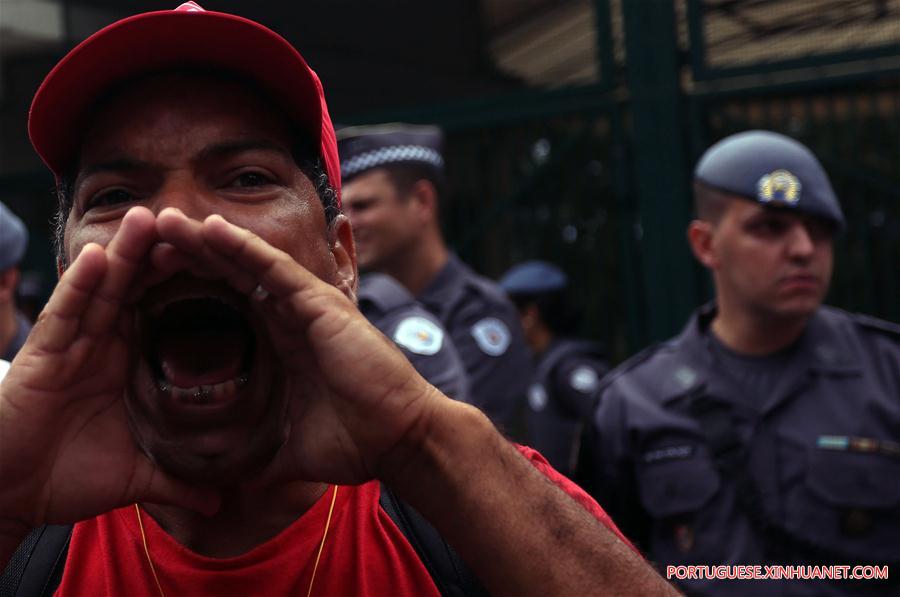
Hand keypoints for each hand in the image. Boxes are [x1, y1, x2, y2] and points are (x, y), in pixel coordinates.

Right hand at [0, 208, 216, 537]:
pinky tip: (98, 257)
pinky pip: (65, 315)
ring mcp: (72, 347)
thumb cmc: (68, 478)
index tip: (231, 263)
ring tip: (150, 217)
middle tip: (194, 220)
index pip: (167, 314)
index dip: (195, 287)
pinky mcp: (42, 357)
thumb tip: (221, 499)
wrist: (10, 499)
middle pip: (139, 289)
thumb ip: (178, 480)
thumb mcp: (138, 476)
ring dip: (126, 254)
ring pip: (104, 290)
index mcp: (130, 363)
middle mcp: (103, 346)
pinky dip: (80, 286)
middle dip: (164, 255)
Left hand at [153, 208, 442, 484]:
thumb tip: (221, 485)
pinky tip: (210, 227)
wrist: (399, 442)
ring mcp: (307, 308)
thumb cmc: (353, 442)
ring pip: (247, 263)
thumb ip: (254, 456)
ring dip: (205, 240)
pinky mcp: (322, 306)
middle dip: (189, 256)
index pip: (227, 306)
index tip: (145, 279)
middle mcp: (291, 318)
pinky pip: (274, 269)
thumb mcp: (285, 451)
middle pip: (230, 276)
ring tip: (165, 219)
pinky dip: (242, 246)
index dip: (188, 289)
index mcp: (281, 344)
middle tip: (144, 237)